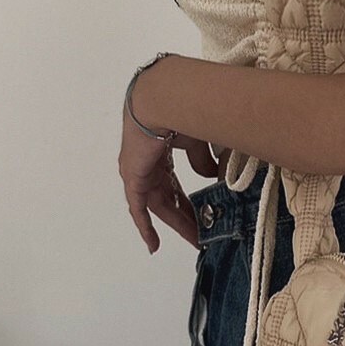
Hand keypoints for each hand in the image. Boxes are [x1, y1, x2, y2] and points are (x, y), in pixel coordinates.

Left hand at [119, 101, 218, 252]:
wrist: (164, 100)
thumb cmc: (182, 112)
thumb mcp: (197, 141)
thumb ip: (202, 160)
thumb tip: (211, 176)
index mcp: (162, 153)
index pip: (176, 185)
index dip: (189, 202)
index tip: (204, 217)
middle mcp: (148, 165)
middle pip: (169, 199)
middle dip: (187, 217)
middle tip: (203, 235)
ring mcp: (139, 173)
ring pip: (159, 206)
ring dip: (177, 224)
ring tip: (194, 241)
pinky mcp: (133, 178)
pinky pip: (138, 209)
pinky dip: (145, 227)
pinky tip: (153, 245)